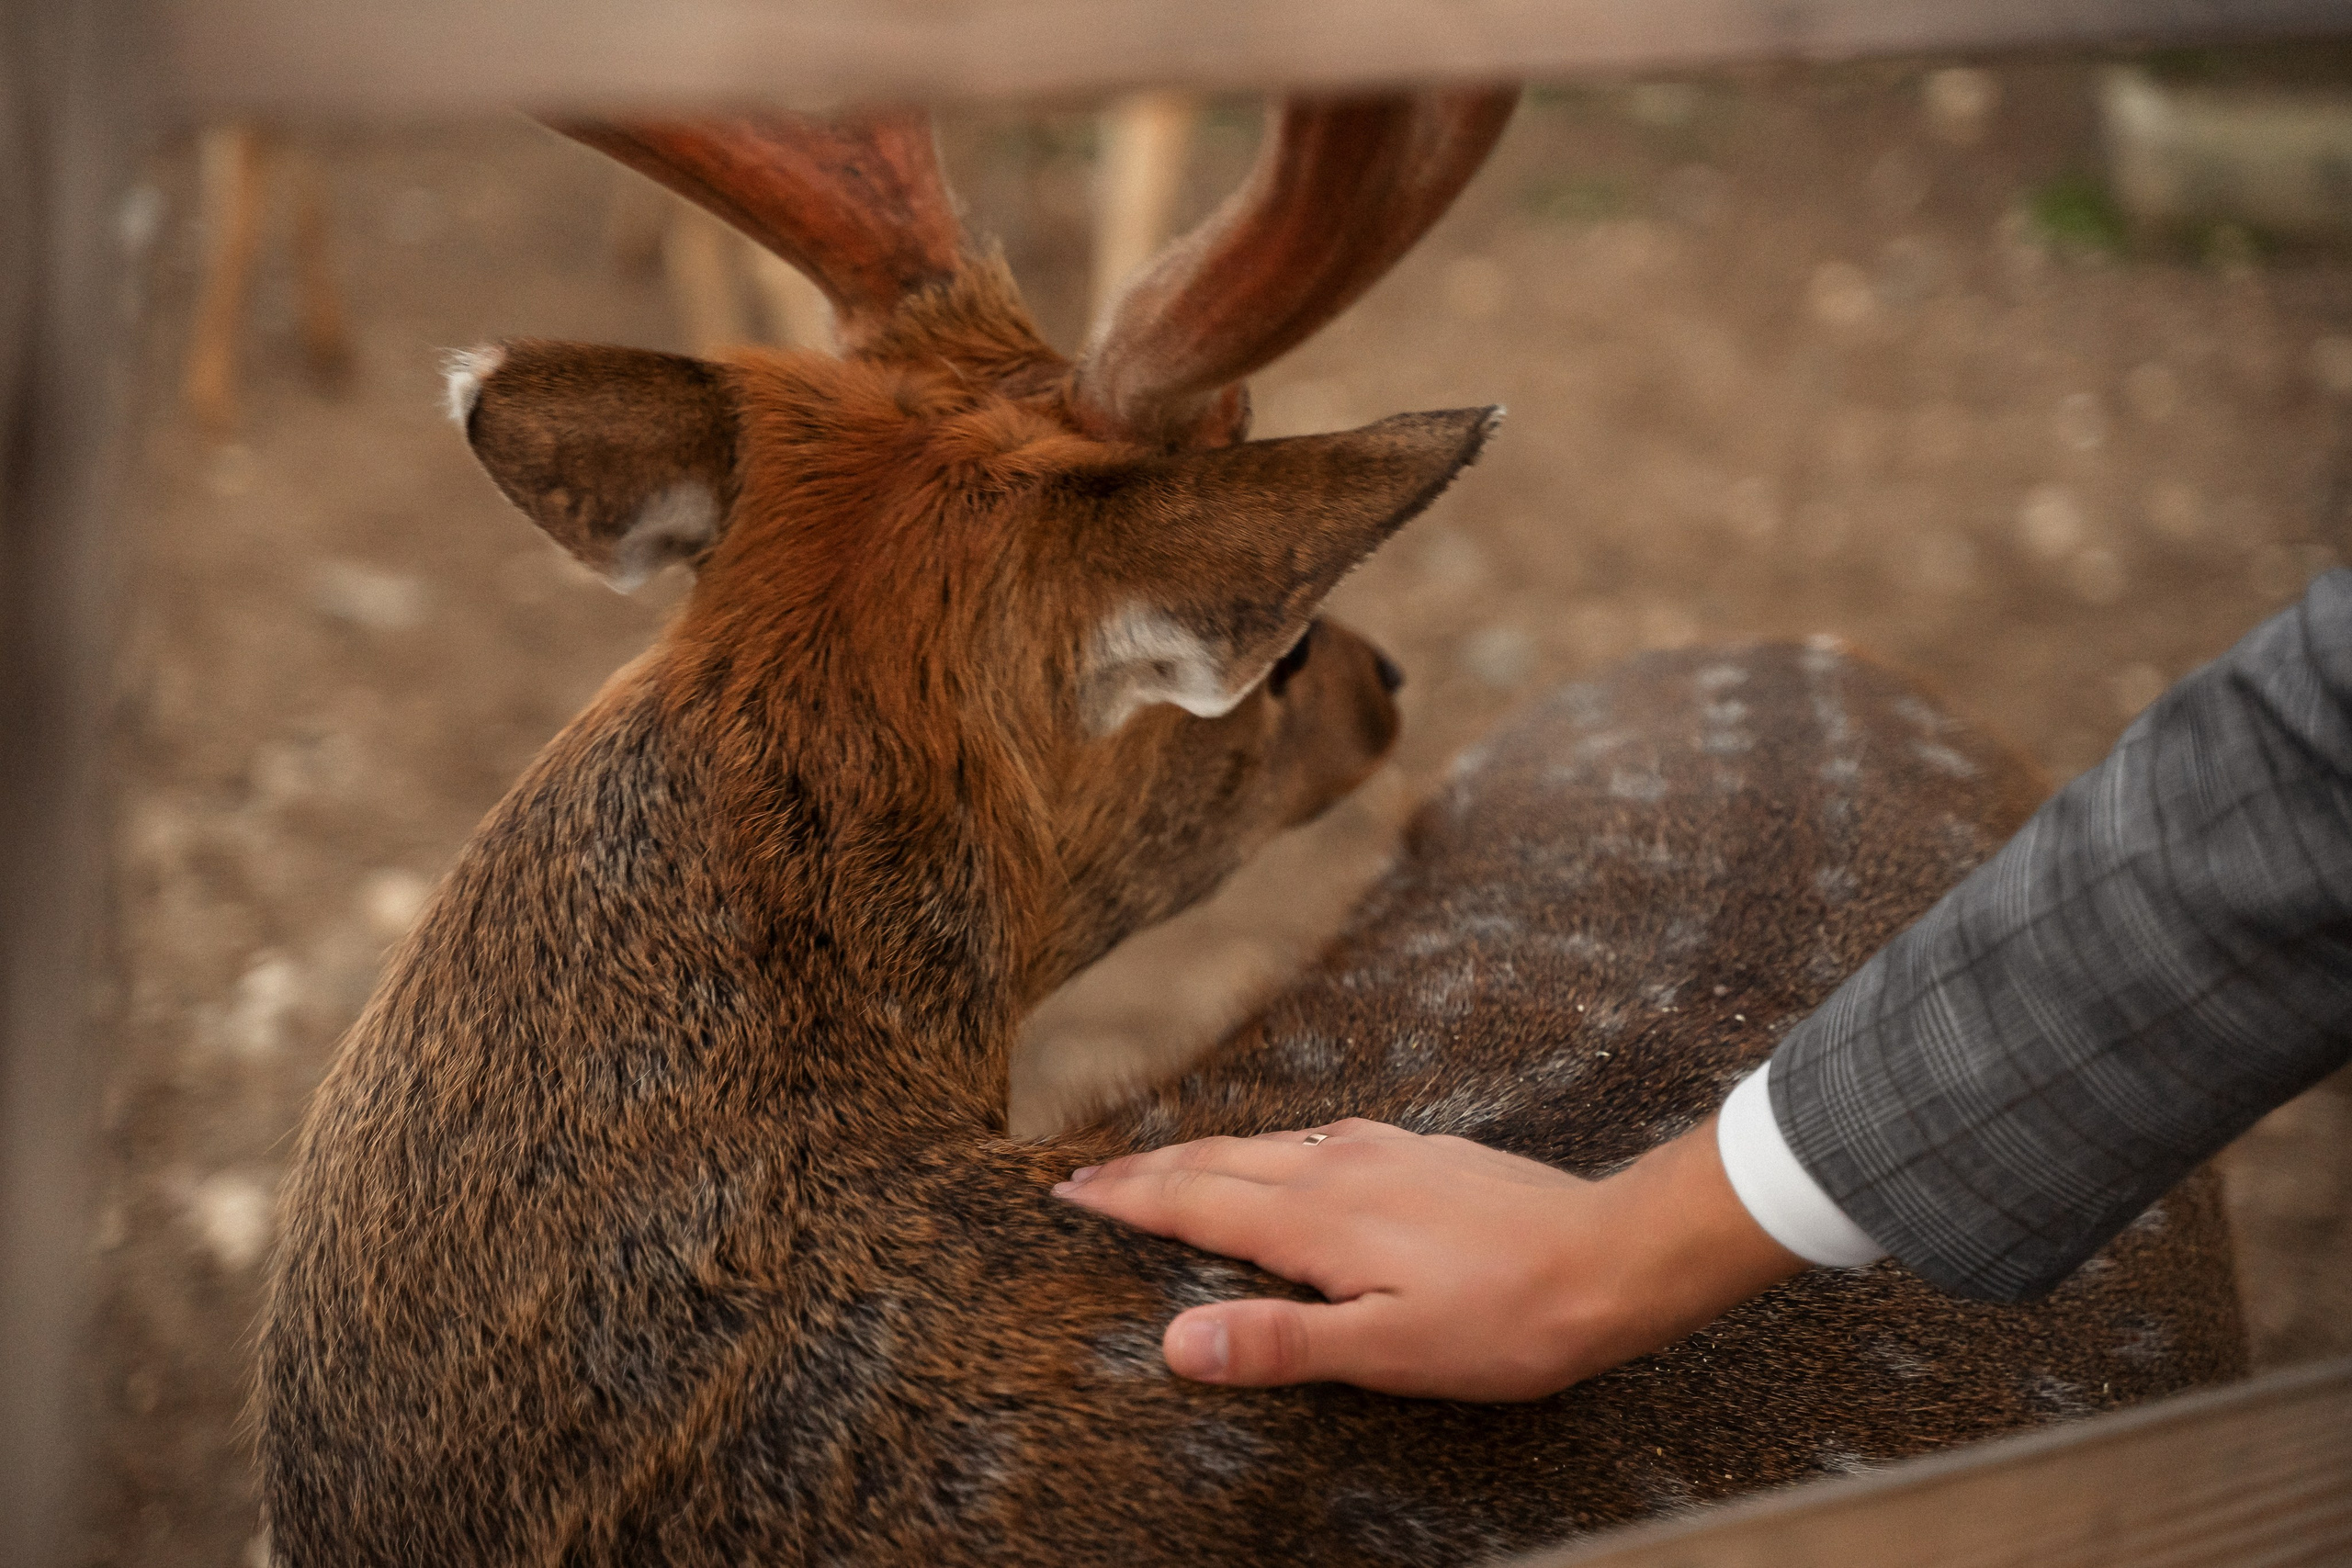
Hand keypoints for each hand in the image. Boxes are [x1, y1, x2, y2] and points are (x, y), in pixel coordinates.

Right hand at [1053, 1115, 1803, 1399]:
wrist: (1613, 1257)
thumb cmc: (1507, 1319)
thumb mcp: (1388, 1352)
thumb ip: (1280, 1344)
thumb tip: (1176, 1341)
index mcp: (1315, 1217)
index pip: (1194, 1201)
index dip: (1125, 1199)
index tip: (1066, 1193)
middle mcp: (1337, 1166)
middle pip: (1217, 1159)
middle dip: (1145, 1168)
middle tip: (1086, 1175)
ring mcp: (1382, 1151)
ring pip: (1265, 1143)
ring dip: (1200, 1154)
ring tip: (1163, 1166)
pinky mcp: (1420, 1152)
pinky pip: (1315, 1138)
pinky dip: (1266, 1149)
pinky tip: (1285, 1156)